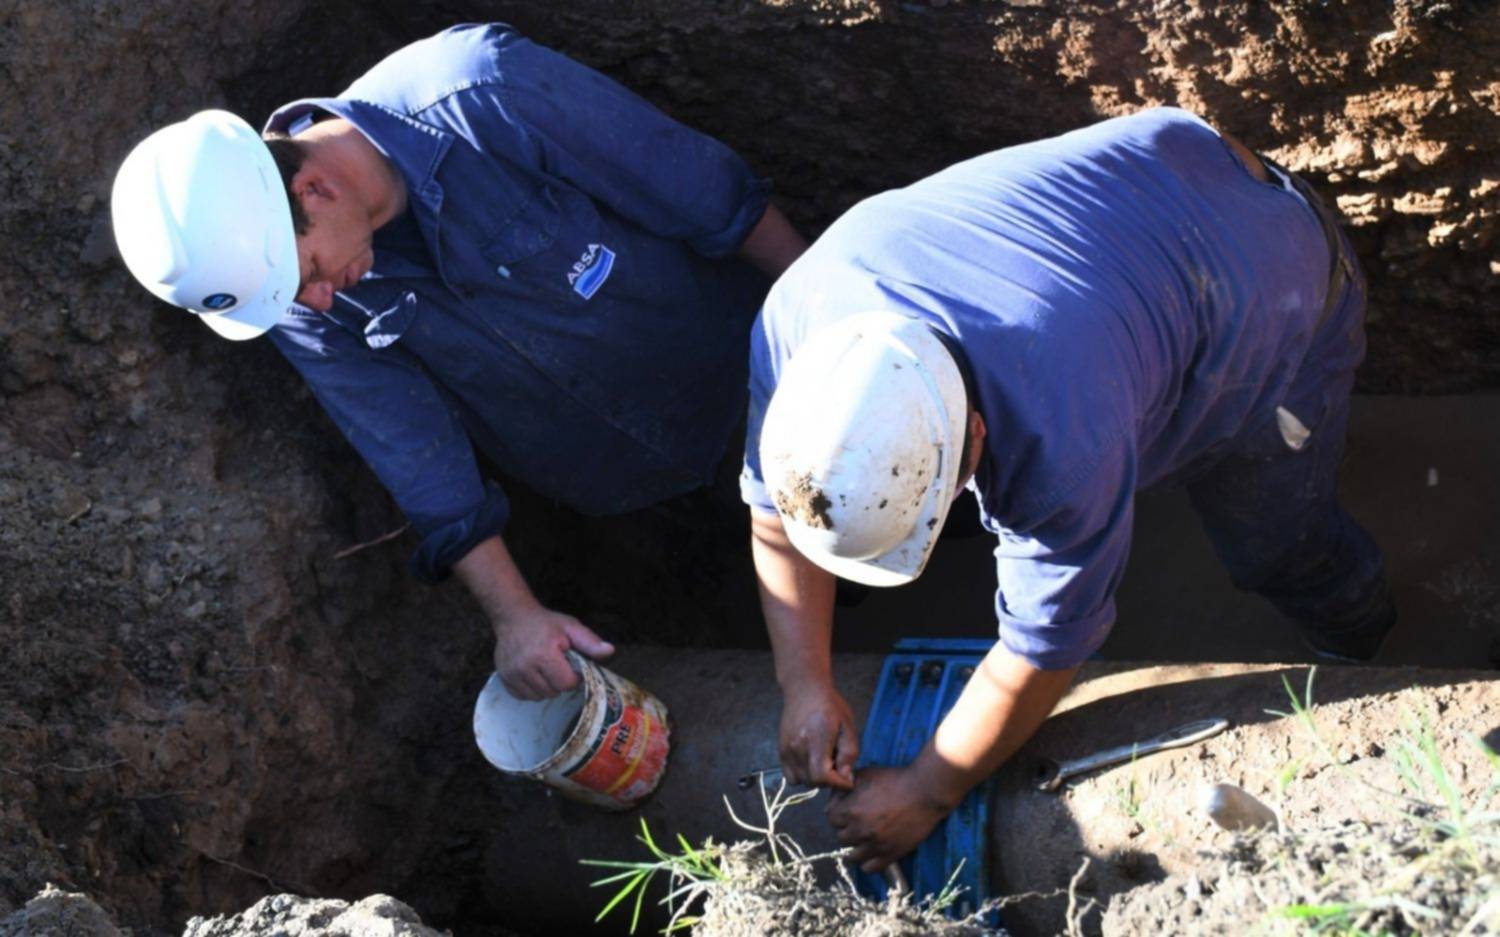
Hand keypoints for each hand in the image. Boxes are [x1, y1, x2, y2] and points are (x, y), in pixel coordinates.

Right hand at [492, 605, 613, 700]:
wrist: (513, 617)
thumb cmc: (545, 623)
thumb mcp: (571, 627)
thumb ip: (590, 642)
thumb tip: (610, 651)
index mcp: (544, 655)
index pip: (566, 684)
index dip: (573, 677)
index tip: (571, 665)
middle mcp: (525, 667)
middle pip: (552, 692)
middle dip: (559, 682)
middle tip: (557, 665)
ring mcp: (512, 674)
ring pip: (538, 697)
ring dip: (546, 687)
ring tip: (545, 668)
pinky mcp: (504, 678)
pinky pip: (523, 696)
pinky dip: (531, 689)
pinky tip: (533, 674)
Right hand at [778, 682, 857, 789]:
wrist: (804, 689)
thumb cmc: (831, 706)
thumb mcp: (848, 726)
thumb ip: (849, 753)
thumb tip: (846, 777)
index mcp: (815, 739)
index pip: (821, 776)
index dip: (837, 783)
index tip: (848, 778)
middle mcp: (797, 747)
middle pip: (812, 782)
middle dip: (829, 781)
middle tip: (838, 766)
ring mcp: (786, 750)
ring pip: (801, 781)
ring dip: (816, 779)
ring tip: (825, 763)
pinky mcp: (781, 751)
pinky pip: (790, 776)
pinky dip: (802, 776)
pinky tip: (812, 763)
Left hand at [827, 765, 950, 871]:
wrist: (924, 791)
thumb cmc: (895, 779)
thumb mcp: (866, 774)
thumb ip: (846, 785)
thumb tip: (835, 793)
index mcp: (850, 810)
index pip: (830, 818)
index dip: (838, 811)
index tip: (847, 808)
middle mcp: (860, 830)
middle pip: (840, 837)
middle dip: (847, 828)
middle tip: (858, 822)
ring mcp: (875, 845)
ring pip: (852, 856)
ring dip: (855, 846)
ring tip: (864, 838)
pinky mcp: (890, 854)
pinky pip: (870, 868)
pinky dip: (868, 862)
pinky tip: (873, 851)